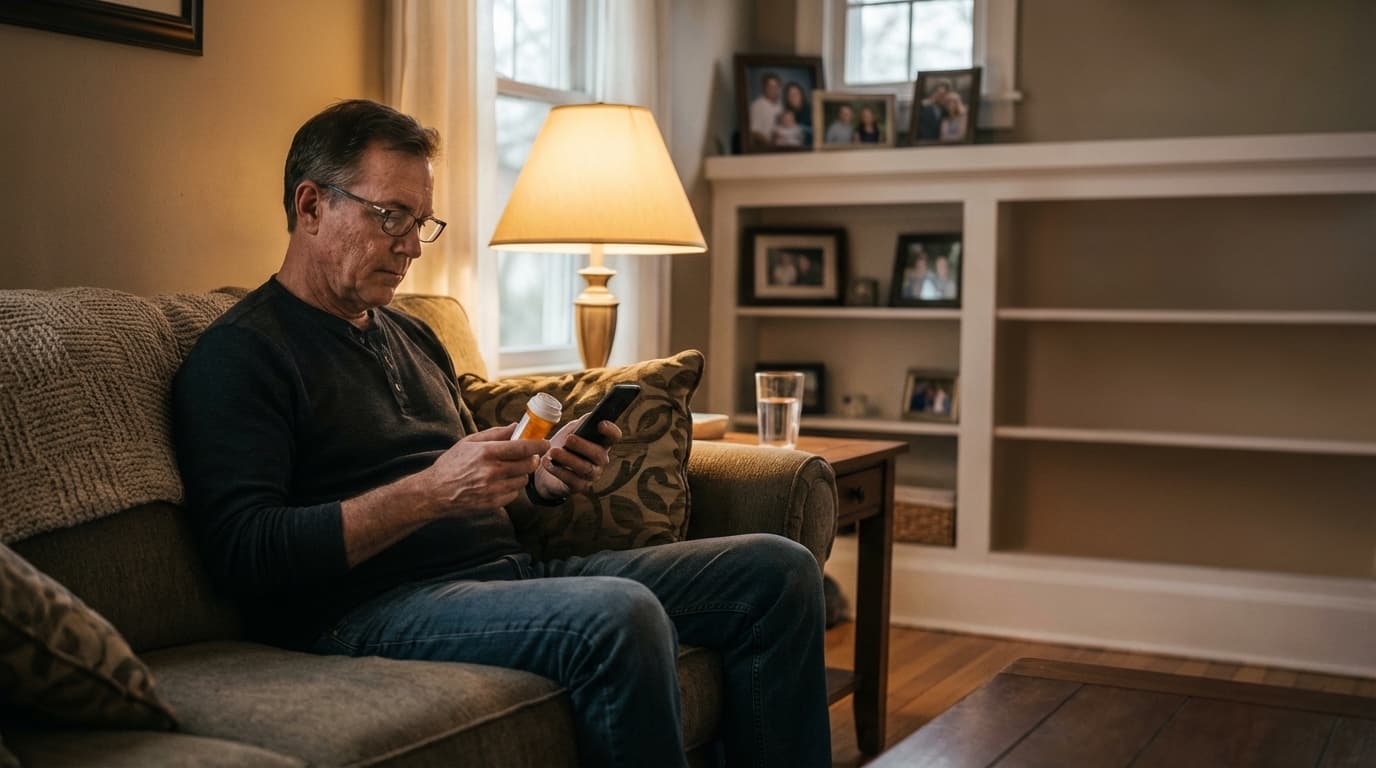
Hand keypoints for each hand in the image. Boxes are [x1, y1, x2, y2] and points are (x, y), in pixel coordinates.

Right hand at [424, 424, 547, 512]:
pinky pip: (514, 494)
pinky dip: (512, 488)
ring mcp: (493, 490)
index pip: (522, 447)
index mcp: (486, 453)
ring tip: (509, 470)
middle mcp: (491, 471)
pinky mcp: (493, 504)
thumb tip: (517, 426)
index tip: (545, 442)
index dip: (539, 445)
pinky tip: (500, 483)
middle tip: (528, 456)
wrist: (435, 493)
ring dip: (521, 474)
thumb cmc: (451, 464)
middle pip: (528, 465)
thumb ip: (495, 434)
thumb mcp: (469, 442)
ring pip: (523, 480)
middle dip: (532, 459)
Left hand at [533, 416, 621, 498]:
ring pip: (584, 468)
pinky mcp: (578, 486)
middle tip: (568, 439)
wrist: (546, 467)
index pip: (614, 437)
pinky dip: (558, 470)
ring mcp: (591, 475)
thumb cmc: (562, 446)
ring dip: (568, 459)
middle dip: (583, 446)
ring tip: (553, 452)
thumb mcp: (571, 430)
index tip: (600, 424)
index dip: (611, 431)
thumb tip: (590, 417)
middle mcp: (600, 460)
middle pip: (598, 454)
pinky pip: (571, 480)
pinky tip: (547, 463)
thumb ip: (581, 423)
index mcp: (601, 443)